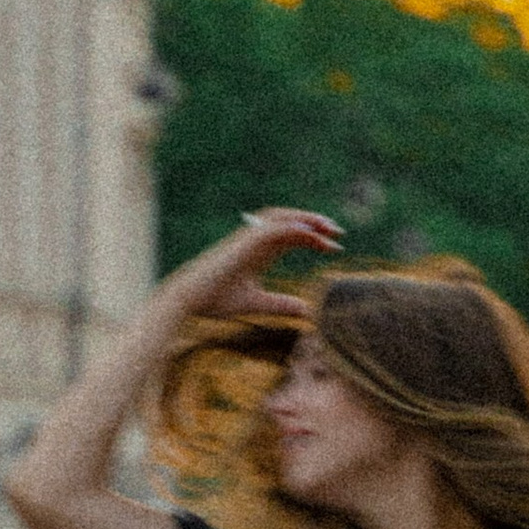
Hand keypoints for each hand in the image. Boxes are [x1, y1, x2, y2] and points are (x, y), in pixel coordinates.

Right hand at [161, 210, 340, 334]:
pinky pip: (271, 228)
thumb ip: (280, 304)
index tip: (335, 248)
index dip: (314, 238)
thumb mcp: (256, 304)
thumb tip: (306, 309)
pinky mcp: (242, 242)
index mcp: (258, 251)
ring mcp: (248, 239)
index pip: (292, 236)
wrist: (189, 300)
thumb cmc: (214, 301)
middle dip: (315, 223)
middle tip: (339, 232)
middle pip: (290, 221)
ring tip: (328, 227)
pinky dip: (291, 227)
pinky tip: (309, 232)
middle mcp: (254, 240)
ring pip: (282, 219)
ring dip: (306, 219)